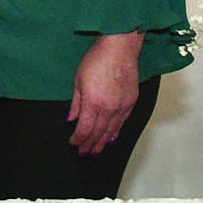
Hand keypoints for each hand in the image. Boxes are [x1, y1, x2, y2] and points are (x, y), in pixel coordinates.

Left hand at [67, 32, 144, 155]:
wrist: (120, 49)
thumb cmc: (96, 60)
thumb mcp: (78, 80)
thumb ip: (76, 103)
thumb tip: (71, 119)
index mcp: (92, 103)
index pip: (84, 129)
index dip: (78, 139)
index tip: (73, 144)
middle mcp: (109, 108)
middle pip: (98, 133)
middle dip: (90, 145)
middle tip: (85, 154)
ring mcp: (122, 106)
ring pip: (112, 130)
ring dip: (103, 142)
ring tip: (97, 151)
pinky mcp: (131, 102)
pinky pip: (122, 122)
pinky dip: (116, 132)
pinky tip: (112, 138)